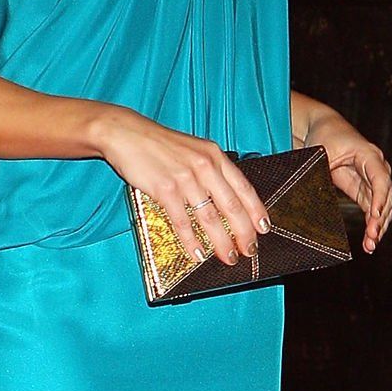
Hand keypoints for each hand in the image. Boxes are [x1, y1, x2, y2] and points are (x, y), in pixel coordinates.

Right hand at [95, 109, 271, 266]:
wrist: (127, 133)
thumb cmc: (159, 145)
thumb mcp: (193, 150)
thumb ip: (210, 171)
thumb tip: (225, 199)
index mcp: (214, 156)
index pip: (243, 187)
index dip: (256, 211)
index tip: (263, 229)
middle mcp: (204, 166)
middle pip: (232, 206)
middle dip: (243, 232)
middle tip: (249, 251)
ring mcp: (185, 178)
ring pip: (210, 217)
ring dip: (221, 241)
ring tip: (228, 257)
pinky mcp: (165, 189)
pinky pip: (182, 221)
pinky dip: (191, 241)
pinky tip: (198, 254)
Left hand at [305, 110, 391, 252]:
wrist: (322, 128)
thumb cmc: (324, 135)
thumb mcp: (322, 152)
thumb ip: (324, 171)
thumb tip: (317, 196)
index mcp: (369, 155)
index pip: (380, 179)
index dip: (379, 198)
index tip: (375, 216)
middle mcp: (376, 167)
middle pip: (385, 196)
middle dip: (379, 219)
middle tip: (371, 238)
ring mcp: (372, 180)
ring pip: (382, 206)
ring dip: (378, 226)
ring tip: (370, 245)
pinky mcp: (364, 190)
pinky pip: (372, 209)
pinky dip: (373, 224)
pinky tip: (370, 240)